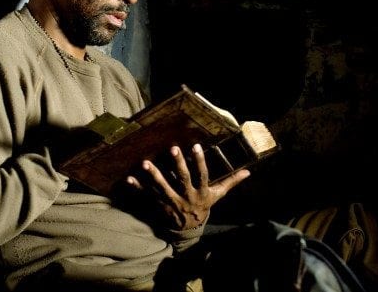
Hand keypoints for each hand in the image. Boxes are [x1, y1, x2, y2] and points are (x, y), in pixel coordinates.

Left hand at [126, 143, 249, 229]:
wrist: (190, 230)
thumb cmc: (204, 207)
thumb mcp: (218, 195)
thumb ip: (231, 182)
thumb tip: (248, 172)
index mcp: (201, 192)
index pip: (202, 175)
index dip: (200, 162)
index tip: (196, 146)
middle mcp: (187, 197)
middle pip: (182, 179)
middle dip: (178, 164)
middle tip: (173, 148)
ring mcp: (172, 202)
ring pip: (163, 188)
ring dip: (154, 176)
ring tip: (145, 163)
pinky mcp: (160, 206)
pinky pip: (147, 197)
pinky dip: (137, 188)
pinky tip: (129, 179)